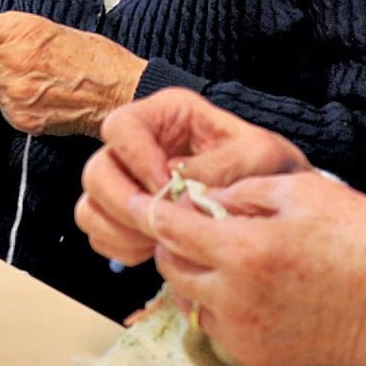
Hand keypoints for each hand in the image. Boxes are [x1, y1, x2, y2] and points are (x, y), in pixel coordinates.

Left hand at [0, 8, 147, 137]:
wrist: (116, 90)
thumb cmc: (86, 54)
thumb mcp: (44, 27)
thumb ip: (5, 31)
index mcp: (17, 32)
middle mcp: (11, 62)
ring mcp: (15, 94)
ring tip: (29, 75)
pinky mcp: (21, 118)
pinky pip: (3, 107)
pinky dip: (13, 101)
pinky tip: (38, 94)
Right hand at [75, 88, 311, 266]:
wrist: (275, 198)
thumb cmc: (266, 165)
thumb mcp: (260, 156)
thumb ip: (222, 168)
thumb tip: (177, 192)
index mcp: (166, 115)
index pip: (120, 127)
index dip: (137, 160)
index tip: (168, 188)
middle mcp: (137, 144)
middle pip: (96, 170)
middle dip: (123, 205)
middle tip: (157, 228)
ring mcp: (127, 180)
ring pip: (90, 205)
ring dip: (118, 230)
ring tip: (157, 243)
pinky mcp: (125, 213)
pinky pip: (99, 231)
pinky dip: (119, 246)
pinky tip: (154, 250)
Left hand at [136, 170, 365, 365]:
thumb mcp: (304, 191)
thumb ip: (244, 190)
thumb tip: (206, 196)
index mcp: (244, 249)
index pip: (170, 227)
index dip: (152, 207)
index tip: (142, 197)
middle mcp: (234, 296)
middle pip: (172, 265)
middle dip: (175, 241)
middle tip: (198, 223)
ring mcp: (243, 333)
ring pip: (188, 298)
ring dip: (194, 274)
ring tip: (227, 254)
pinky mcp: (256, 357)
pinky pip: (214, 326)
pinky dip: (217, 304)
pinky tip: (248, 287)